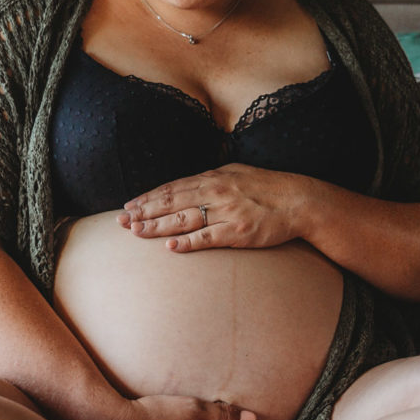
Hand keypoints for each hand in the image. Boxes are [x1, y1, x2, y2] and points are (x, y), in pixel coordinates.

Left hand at [120, 163, 312, 251]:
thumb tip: (187, 185)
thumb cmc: (267, 188)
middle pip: (171, 202)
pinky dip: (188, 242)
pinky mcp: (238, 231)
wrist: (299, 200)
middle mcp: (216, 192)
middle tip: (121, 221)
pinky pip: (208, 237)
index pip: (172, 188)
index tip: (129, 206)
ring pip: (184, 219)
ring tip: (136, 232)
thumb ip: (211, 179)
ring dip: (157, 226)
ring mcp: (227, 212)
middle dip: (144, 212)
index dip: (148, 197)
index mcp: (213, 177)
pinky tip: (170, 246)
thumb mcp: (236, 173)